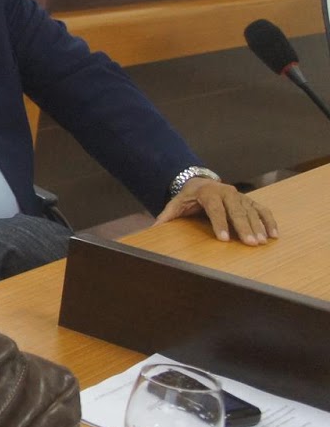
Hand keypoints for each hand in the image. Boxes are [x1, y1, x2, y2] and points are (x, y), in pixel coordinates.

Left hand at [154, 179, 277, 244]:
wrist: (201, 182)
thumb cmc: (188, 197)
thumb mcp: (176, 204)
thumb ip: (167, 216)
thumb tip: (153, 229)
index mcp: (208, 193)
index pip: (215, 210)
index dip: (220, 224)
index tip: (224, 239)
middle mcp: (227, 192)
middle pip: (237, 211)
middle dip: (244, 228)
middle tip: (250, 243)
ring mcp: (240, 196)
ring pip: (252, 211)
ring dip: (258, 226)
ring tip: (262, 242)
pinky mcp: (249, 200)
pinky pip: (262, 210)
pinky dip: (269, 221)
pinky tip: (274, 235)